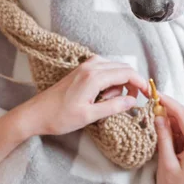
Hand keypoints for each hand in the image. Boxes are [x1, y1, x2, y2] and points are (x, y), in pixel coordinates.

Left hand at [18, 56, 148, 136]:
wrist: (35, 114)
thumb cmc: (60, 117)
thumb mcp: (90, 116)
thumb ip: (114, 107)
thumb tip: (133, 101)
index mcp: (94, 76)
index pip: (127, 73)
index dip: (141, 83)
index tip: (148, 95)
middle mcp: (91, 66)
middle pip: (123, 67)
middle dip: (132, 83)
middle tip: (130, 103)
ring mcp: (85, 66)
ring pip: (115, 68)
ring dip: (120, 83)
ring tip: (110, 102)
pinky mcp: (82, 69)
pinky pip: (105, 70)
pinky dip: (110, 81)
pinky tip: (103, 96)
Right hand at [155, 94, 183, 183]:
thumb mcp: (166, 162)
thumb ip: (164, 138)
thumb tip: (158, 116)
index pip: (183, 115)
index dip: (169, 102)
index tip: (155, 93)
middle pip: (183, 116)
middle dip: (167, 106)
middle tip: (150, 97)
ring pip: (181, 122)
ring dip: (167, 115)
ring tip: (150, 107)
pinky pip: (179, 131)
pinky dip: (169, 126)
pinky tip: (157, 122)